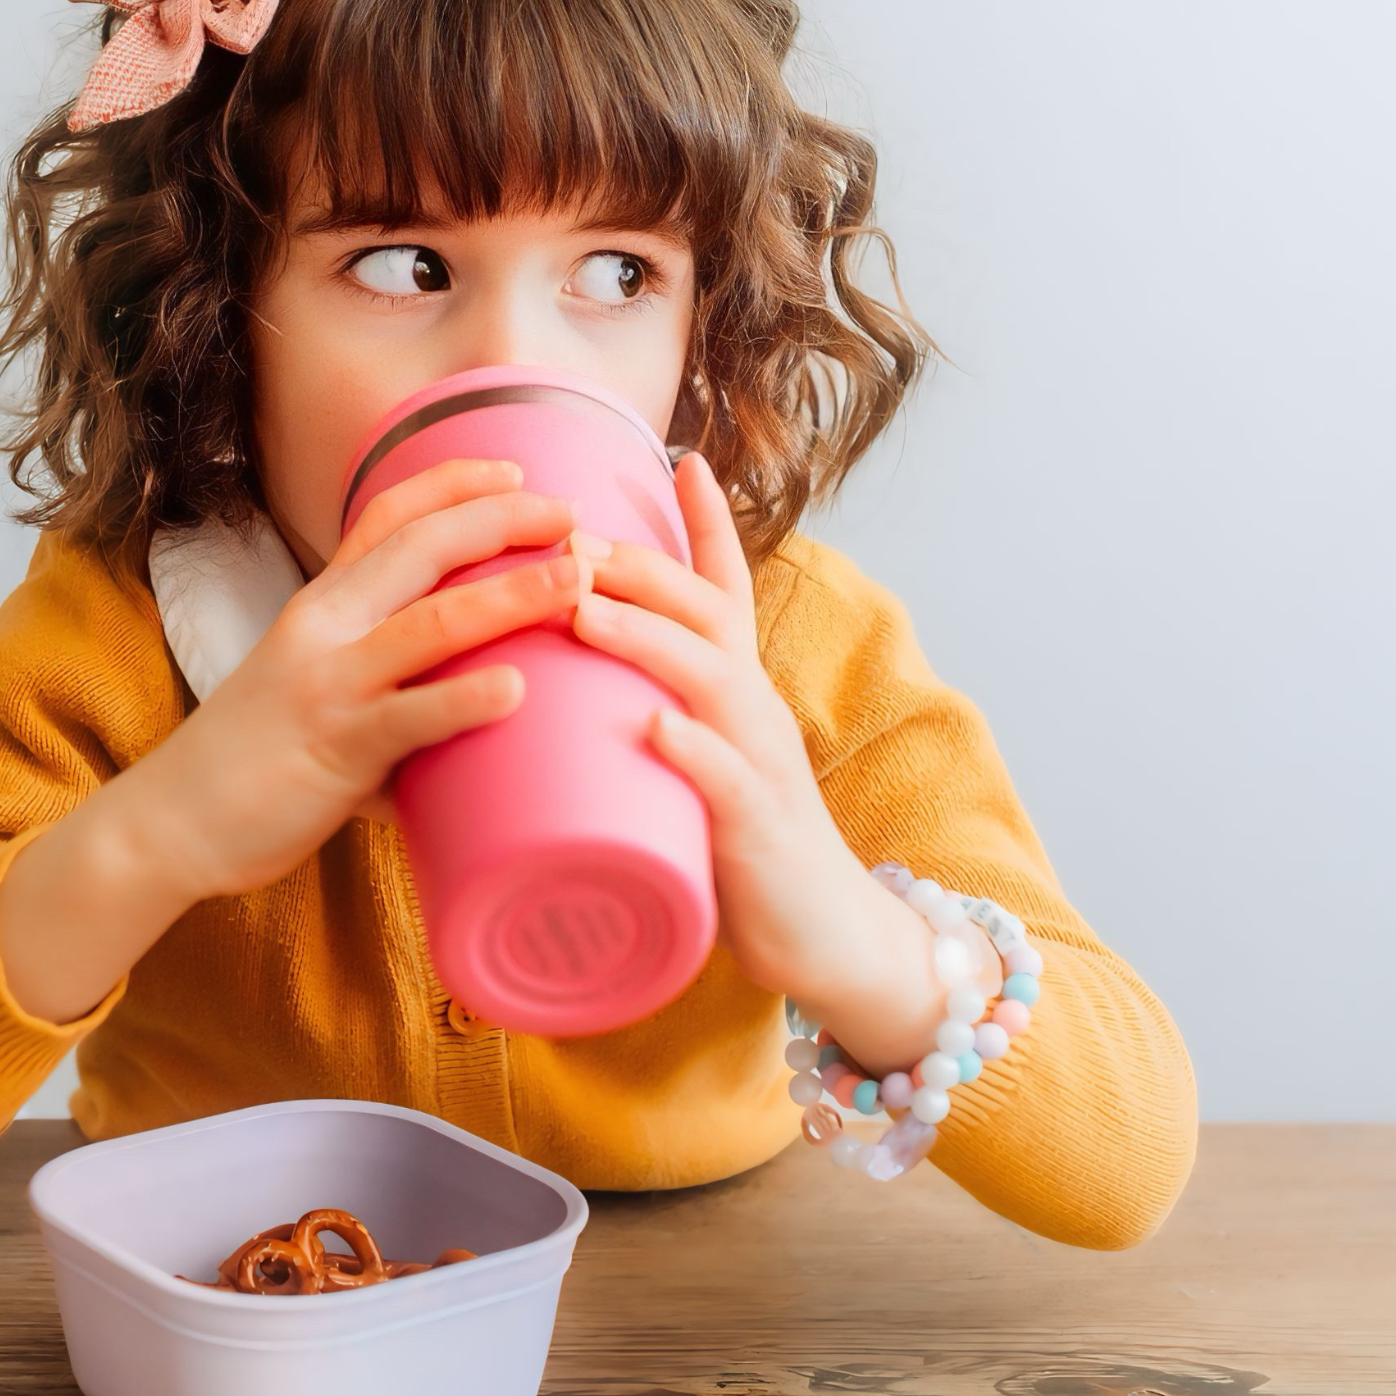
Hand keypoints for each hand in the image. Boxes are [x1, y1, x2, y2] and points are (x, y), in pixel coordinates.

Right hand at [151, 456, 589, 900]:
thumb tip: (460, 713)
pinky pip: (409, 718)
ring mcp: (330, 685)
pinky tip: (517, 691)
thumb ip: (384, 689)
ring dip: (511, 594)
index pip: (387, 517)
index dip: (454, 484)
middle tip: (572, 513)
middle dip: (503, 519)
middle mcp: (324, 628)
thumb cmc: (248, 766)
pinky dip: (465, 699)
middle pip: (421, 547)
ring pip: (432, 622)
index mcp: (320, 607)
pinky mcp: (335, 748)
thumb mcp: (310, 692)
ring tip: (575, 579)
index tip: (515, 471)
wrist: (168, 825)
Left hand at [565, 451, 885, 1004]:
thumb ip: (653, 719)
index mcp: (737, 692)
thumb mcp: (700, 765)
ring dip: (646, 636)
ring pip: (710, 680)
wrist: (828, 940)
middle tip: (568, 530)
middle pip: (706, 614)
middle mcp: (754, 711)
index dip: (708, 524)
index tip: (680, 455)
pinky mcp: (759, 832)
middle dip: (639, 565)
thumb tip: (576, 687)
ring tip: (584, 606)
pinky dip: (692, 751)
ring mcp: (762, 766)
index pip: (727, 589)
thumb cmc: (743, 849)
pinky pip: (727, 782)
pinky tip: (653, 729)